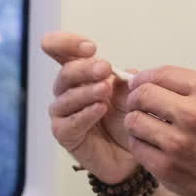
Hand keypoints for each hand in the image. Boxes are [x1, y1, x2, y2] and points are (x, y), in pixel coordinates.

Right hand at [41, 31, 137, 183]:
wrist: (133, 152)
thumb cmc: (128, 119)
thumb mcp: (132, 94)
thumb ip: (126, 81)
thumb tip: (123, 73)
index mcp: (80, 73)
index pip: (62, 51)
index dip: (67, 43)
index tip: (90, 47)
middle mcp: (68, 90)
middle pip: (65, 73)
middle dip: (84, 68)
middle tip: (104, 68)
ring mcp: (63, 112)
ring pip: (66, 97)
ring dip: (86, 91)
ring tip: (105, 89)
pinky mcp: (65, 134)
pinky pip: (70, 122)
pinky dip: (85, 114)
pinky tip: (100, 109)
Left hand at [122, 66, 195, 195]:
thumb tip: (155, 82)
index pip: (161, 73)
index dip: (145, 77)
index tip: (140, 84)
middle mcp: (194, 112)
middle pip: (142, 94)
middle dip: (137, 98)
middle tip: (141, 107)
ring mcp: (178, 142)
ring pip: (134, 120)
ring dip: (137, 123)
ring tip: (148, 130)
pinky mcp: (168, 169)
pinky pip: (138, 148)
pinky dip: (141, 146)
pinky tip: (153, 148)